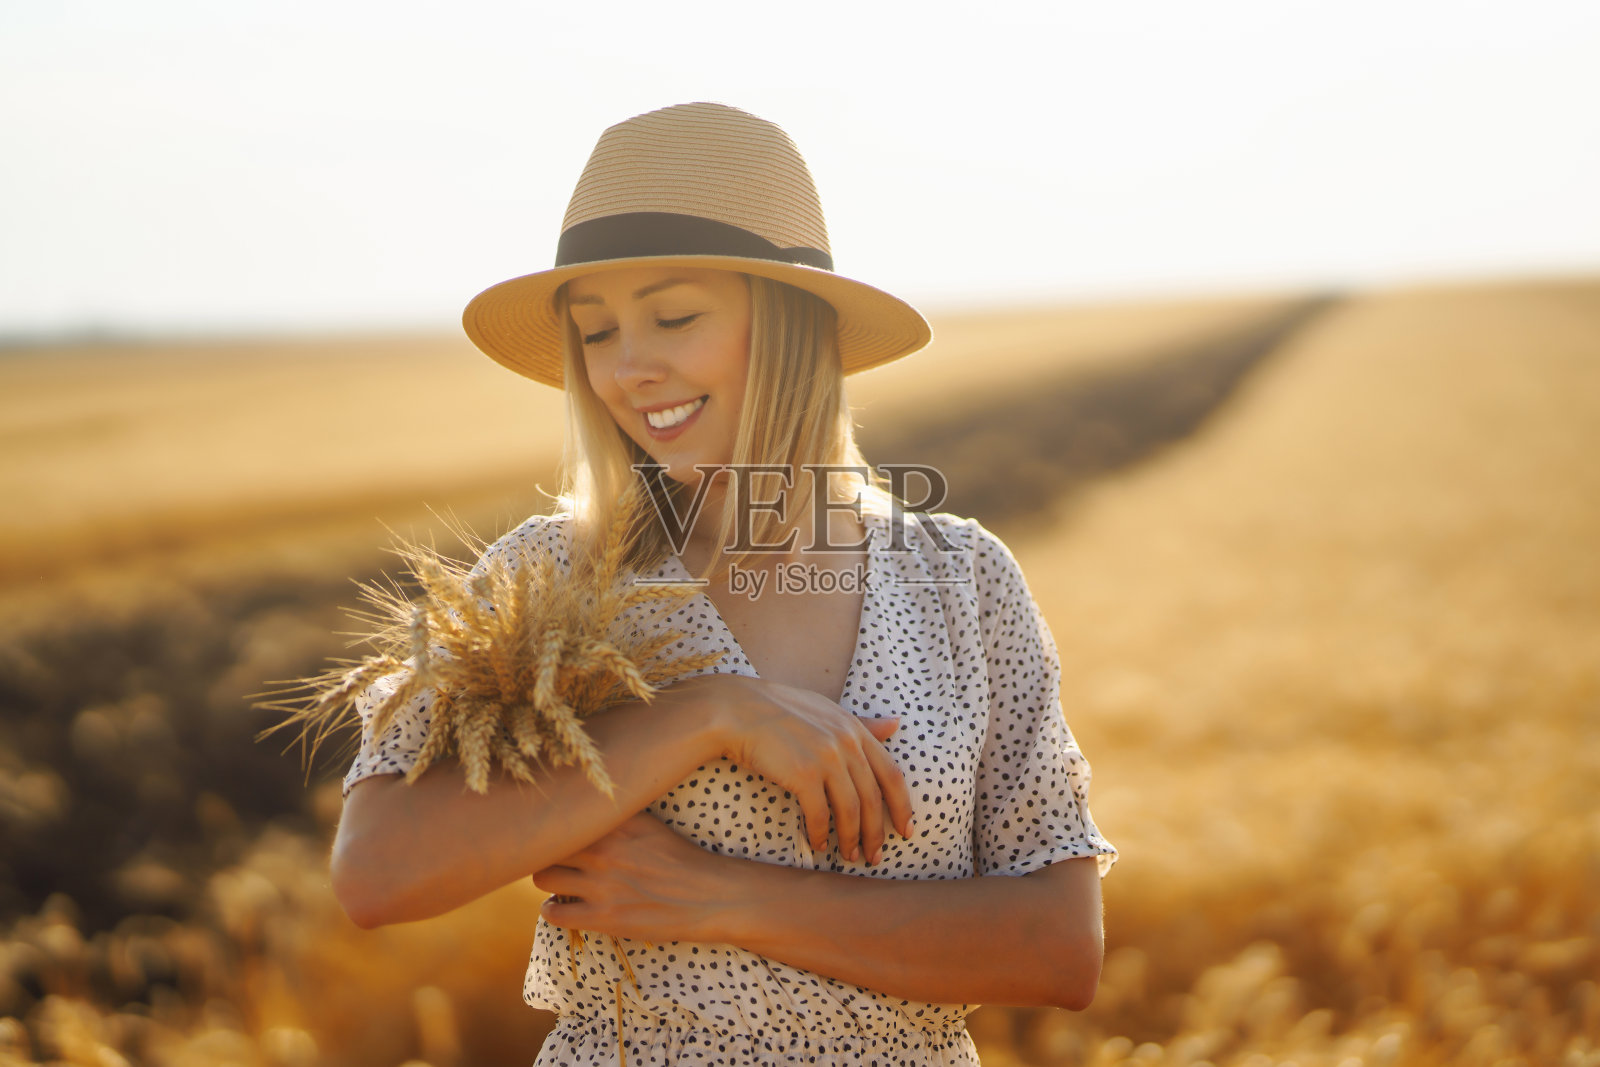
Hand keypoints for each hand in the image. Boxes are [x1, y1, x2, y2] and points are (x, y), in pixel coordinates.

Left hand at [532, 812, 738, 942]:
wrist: (710, 896)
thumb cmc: (682, 859)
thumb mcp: (650, 825)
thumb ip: (616, 816)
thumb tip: (583, 806)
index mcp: (616, 823)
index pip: (562, 814)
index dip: (552, 822)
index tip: (549, 827)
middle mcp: (604, 850)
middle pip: (546, 844)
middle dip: (544, 850)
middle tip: (549, 856)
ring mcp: (601, 885)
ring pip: (543, 876)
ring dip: (545, 879)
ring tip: (555, 881)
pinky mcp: (603, 918)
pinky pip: (554, 913)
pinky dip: (551, 911)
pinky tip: (558, 907)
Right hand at [709, 676, 913, 864]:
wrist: (736, 710)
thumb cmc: (778, 711)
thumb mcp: (826, 711)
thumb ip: (861, 723)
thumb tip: (896, 724)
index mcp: (854, 728)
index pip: (891, 774)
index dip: (903, 806)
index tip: (906, 830)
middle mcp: (845, 742)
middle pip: (873, 798)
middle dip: (877, 833)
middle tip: (876, 856)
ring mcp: (825, 758)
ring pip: (851, 810)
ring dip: (851, 839)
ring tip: (849, 856)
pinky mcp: (802, 774)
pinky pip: (819, 814)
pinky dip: (819, 833)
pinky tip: (817, 845)